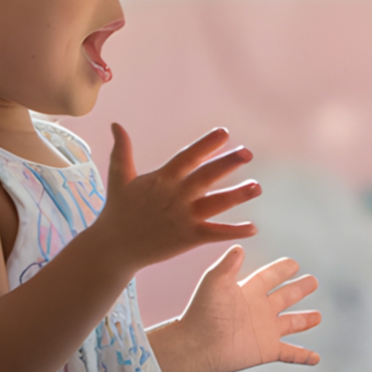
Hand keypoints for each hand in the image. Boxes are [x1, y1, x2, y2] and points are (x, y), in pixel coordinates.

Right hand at [95, 124, 259, 273]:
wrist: (114, 247)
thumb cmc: (118, 210)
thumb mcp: (118, 177)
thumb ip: (122, 151)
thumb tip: (115, 125)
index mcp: (162, 179)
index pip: (188, 157)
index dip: (206, 145)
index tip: (224, 133)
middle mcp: (175, 196)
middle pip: (206, 177)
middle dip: (227, 164)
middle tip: (247, 153)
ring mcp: (183, 218)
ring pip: (215, 204)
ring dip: (237, 196)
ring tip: (256, 187)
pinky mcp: (188, 238)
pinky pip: (215, 233)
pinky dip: (234, 231)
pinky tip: (253, 228)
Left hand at [154, 247, 321, 371]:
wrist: (197, 345)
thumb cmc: (202, 311)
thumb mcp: (215, 281)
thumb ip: (228, 264)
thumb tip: (239, 246)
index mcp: (248, 291)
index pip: (270, 276)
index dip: (282, 269)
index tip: (294, 263)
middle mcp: (259, 310)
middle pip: (285, 297)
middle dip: (299, 289)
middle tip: (313, 281)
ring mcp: (264, 331)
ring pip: (290, 324)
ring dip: (304, 321)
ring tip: (318, 316)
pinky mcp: (267, 350)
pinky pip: (290, 354)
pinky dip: (304, 356)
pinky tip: (316, 358)